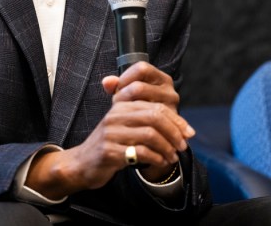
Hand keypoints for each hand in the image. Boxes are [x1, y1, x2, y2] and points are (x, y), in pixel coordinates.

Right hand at [25, 62, 194, 197]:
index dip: (176, 120)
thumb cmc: (111, 146)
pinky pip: (140, 152)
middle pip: (154, 117)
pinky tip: (160, 162)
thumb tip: (183, 128)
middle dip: (173, 132)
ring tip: (172, 157)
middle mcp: (115, 116)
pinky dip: (155, 158)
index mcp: (121, 106)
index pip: (155, 106)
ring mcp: (111, 133)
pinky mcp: (109, 151)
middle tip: (182, 146)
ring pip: (150, 135)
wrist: (82, 164)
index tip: (188, 133)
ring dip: (166, 148)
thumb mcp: (126, 128)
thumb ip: (148, 122)